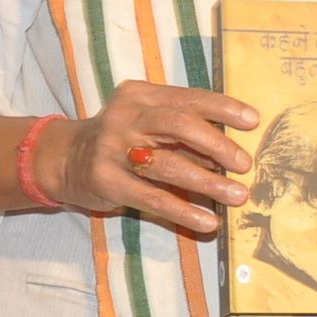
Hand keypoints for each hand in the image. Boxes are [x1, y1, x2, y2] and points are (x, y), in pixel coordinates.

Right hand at [42, 82, 256, 236]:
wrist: (64, 159)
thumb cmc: (119, 139)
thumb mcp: (144, 120)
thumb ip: (180, 128)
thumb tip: (232, 147)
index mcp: (140, 95)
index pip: (187, 98)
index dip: (222, 108)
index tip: (252, 121)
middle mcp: (126, 117)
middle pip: (178, 125)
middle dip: (217, 144)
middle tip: (244, 164)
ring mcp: (113, 150)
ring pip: (168, 165)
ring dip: (207, 183)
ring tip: (236, 196)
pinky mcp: (107, 182)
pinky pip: (152, 198)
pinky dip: (183, 211)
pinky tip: (207, 222)